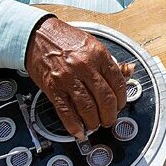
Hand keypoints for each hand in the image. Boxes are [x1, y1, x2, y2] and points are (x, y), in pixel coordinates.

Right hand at [25, 17, 133, 139]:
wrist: (38, 35)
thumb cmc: (65, 38)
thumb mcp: (93, 44)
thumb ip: (109, 61)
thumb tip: (128, 71)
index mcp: (98, 55)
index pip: (118, 82)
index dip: (122, 98)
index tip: (121, 105)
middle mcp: (85, 67)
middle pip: (105, 98)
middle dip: (110, 114)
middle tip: (110, 119)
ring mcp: (68, 78)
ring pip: (88, 108)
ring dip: (94, 121)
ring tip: (95, 124)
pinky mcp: (53, 88)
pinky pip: (66, 111)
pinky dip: (74, 125)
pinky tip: (79, 131)